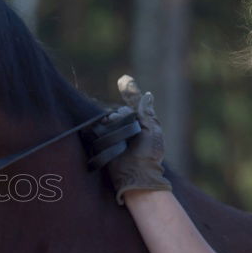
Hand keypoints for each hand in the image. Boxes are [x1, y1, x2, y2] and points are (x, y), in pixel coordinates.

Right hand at [106, 75, 171, 204]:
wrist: (136, 174)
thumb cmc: (149, 154)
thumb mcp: (152, 131)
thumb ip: (146, 113)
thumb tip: (147, 94)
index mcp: (140, 123)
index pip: (133, 103)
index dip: (129, 91)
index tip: (123, 79)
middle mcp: (126, 127)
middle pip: (119, 110)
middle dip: (122, 114)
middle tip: (128, 126)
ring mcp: (114, 135)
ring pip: (109, 118)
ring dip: (114, 122)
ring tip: (121, 135)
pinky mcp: (103, 143)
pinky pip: (99, 128)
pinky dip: (104, 127)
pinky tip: (110, 132)